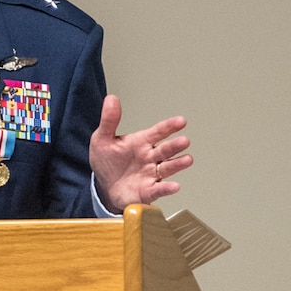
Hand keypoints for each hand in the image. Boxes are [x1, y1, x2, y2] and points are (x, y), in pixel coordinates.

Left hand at [88, 95, 191, 209]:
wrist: (104, 186)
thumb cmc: (107, 162)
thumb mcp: (102, 139)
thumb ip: (109, 120)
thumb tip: (111, 99)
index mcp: (142, 142)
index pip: (159, 132)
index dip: (170, 126)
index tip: (181, 121)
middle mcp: (150, 157)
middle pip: (166, 150)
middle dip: (175, 145)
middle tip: (184, 141)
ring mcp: (150, 174)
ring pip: (167, 168)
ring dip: (177, 164)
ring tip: (187, 159)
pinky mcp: (147, 191)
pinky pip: (158, 189)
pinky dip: (166, 188)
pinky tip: (174, 186)